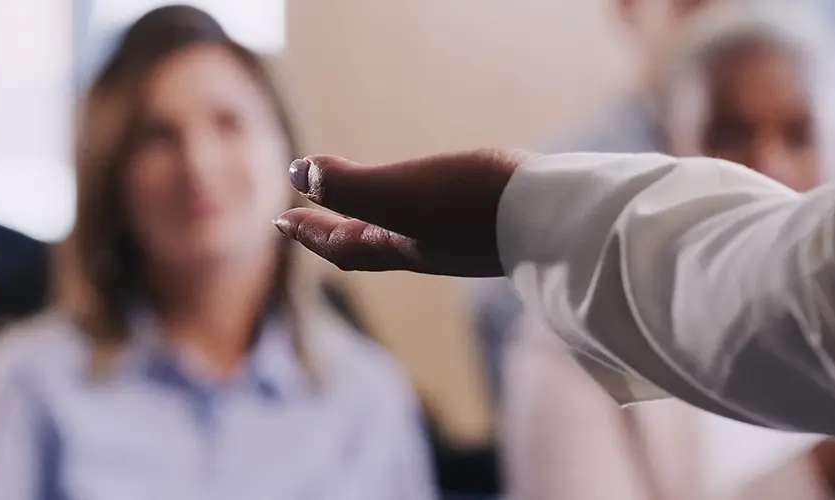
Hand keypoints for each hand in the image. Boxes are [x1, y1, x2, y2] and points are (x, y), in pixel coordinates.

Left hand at [272, 149, 531, 276]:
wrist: (553, 216)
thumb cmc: (470, 206)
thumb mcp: (397, 193)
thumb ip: (346, 186)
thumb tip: (297, 172)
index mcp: (396, 246)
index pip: (340, 243)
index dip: (308, 231)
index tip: (281, 219)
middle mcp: (425, 248)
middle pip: (364, 243)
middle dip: (330, 229)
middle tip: (301, 216)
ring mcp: (459, 239)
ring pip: (399, 235)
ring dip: (368, 222)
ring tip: (357, 208)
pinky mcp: (491, 224)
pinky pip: (437, 221)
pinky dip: (413, 212)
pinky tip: (430, 199)